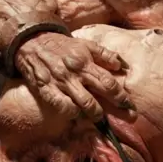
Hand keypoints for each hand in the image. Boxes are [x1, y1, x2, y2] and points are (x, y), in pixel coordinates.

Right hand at [15, 32, 134, 120]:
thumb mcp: (85, 44)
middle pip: (97, 98)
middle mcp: (74, 74)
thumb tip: (122, 66)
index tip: (131, 106)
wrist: (31, 41)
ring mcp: (60, 83)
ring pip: (82, 105)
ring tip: (103, 120)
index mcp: (85, 62)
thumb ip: (105, 55)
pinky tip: (78, 115)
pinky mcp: (46, 90)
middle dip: (115, 110)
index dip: (121, 97)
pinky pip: (62, 107)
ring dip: (95, 115)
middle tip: (128, 118)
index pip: (108, 83)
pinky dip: (73, 114)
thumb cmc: (62, 45)